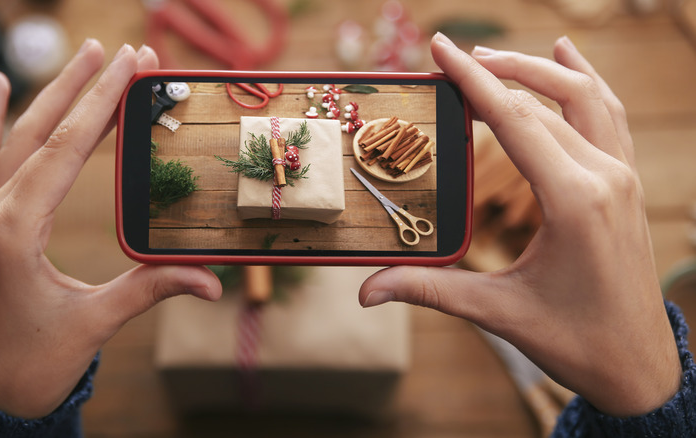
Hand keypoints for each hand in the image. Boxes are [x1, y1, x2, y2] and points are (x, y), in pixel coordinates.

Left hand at [0, 40, 221, 418]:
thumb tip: (211, 282)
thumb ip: (152, 289)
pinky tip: (0, 85)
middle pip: (41, 132)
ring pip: (14, 138)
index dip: (101, 104)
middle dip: (82, 87)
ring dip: (50, 95)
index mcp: (15, 230)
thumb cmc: (36, 361)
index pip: (65, 150)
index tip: (128, 65)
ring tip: (82, 57)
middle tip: (118, 50)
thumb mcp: (96, 322)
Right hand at [359, 33, 680, 416]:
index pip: (515, 120)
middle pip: (544, 101)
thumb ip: (429, 290)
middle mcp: (604, 177)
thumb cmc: (577, 342)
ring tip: (493, 56)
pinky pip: (610, 115)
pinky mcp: (626, 184)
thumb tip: (367, 291)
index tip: (440, 47)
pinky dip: (586, 82)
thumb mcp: (498, 313)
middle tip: (450, 57)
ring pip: (585, 97)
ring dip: (538, 70)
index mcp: (574, 201)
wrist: (640, 365)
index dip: (472, 81)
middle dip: (494, 72)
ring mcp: (623, 177)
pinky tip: (568, 58)